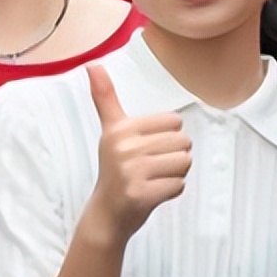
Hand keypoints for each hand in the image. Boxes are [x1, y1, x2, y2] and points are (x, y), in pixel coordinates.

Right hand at [85, 65, 191, 244]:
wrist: (106, 212)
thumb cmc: (115, 168)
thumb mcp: (111, 131)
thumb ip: (104, 97)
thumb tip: (92, 64)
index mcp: (119, 128)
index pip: (174, 121)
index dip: (167, 137)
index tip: (145, 148)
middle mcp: (123, 147)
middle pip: (182, 142)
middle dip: (173, 157)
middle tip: (149, 167)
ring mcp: (131, 171)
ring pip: (184, 163)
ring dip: (175, 174)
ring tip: (152, 179)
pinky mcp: (140, 194)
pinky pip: (179, 185)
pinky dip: (171, 191)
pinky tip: (153, 193)